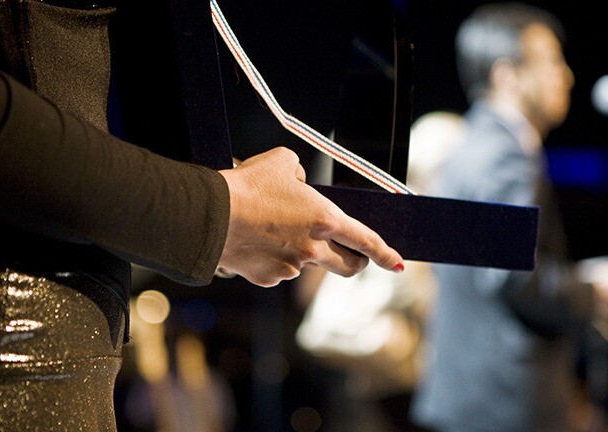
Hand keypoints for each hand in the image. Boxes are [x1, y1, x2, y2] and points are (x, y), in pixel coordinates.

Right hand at [218, 147, 403, 286]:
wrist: (209, 214)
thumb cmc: (247, 184)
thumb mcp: (282, 163)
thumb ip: (299, 175)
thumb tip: (298, 185)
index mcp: (324, 220)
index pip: (366, 241)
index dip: (385, 254)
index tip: (397, 264)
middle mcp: (313, 249)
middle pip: (347, 267)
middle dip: (354, 263)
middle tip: (349, 255)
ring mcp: (291, 268)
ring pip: (306, 264)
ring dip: (300, 252)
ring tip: (269, 228)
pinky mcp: (268, 278)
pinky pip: (278, 270)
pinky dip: (272, 259)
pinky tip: (253, 241)